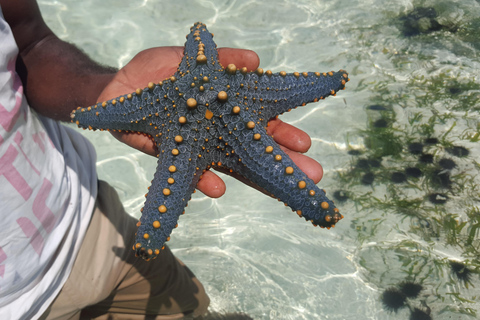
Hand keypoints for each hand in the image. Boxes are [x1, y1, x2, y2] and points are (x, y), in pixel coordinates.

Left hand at [97, 47, 322, 197]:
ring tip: (278, 189)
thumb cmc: (157, 72)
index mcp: (226, 110)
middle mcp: (216, 133)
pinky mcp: (172, 157)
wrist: (117, 89)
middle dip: (284, 162)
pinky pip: (191, 173)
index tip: (306, 143)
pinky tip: (219, 188)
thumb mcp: (191, 58)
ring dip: (255, 178)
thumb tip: (256, 60)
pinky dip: (204, 181)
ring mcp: (197, 148)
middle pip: (255, 150)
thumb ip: (222, 58)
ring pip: (232, 166)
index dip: (282, 134)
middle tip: (312, 174)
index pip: (261, 124)